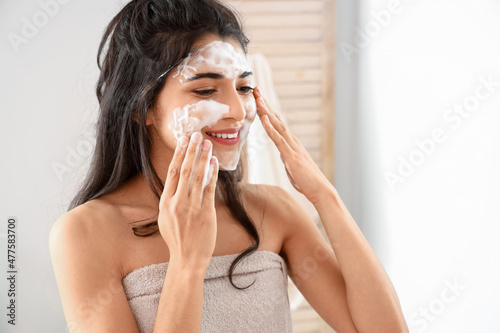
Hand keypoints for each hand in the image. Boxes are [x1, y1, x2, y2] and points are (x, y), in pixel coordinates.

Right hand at [158, 132, 218, 270]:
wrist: (187, 259)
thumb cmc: (177, 239)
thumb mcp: (166, 218)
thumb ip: (171, 200)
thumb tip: (176, 181)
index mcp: (166, 202)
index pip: (172, 172)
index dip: (178, 154)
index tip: (183, 141)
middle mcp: (177, 203)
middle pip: (184, 170)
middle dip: (191, 151)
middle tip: (196, 135)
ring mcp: (192, 208)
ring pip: (198, 177)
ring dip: (203, 158)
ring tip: (207, 144)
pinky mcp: (206, 213)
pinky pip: (210, 189)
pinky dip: (212, 174)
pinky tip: (215, 163)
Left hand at [253, 87, 330, 203]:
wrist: (320, 190)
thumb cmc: (307, 181)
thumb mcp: (292, 166)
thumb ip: (287, 157)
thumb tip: (282, 154)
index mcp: (291, 143)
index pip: (277, 123)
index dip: (267, 110)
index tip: (258, 98)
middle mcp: (292, 141)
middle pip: (276, 119)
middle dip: (265, 104)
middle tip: (256, 89)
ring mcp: (292, 147)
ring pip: (277, 125)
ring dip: (266, 111)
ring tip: (258, 98)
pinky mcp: (291, 156)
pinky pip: (279, 140)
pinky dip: (270, 128)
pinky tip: (264, 119)